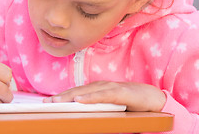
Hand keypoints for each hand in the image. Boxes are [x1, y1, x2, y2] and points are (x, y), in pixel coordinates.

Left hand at [43, 81, 166, 111]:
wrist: (153, 99)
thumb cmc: (130, 103)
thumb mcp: (109, 107)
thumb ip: (96, 108)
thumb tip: (80, 114)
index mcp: (97, 89)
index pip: (76, 92)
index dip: (62, 96)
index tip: (48, 101)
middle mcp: (101, 86)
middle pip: (78, 91)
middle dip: (61, 96)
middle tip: (47, 102)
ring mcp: (110, 87)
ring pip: (87, 92)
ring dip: (71, 96)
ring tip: (57, 101)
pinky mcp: (120, 92)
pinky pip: (102, 95)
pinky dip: (90, 98)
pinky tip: (80, 100)